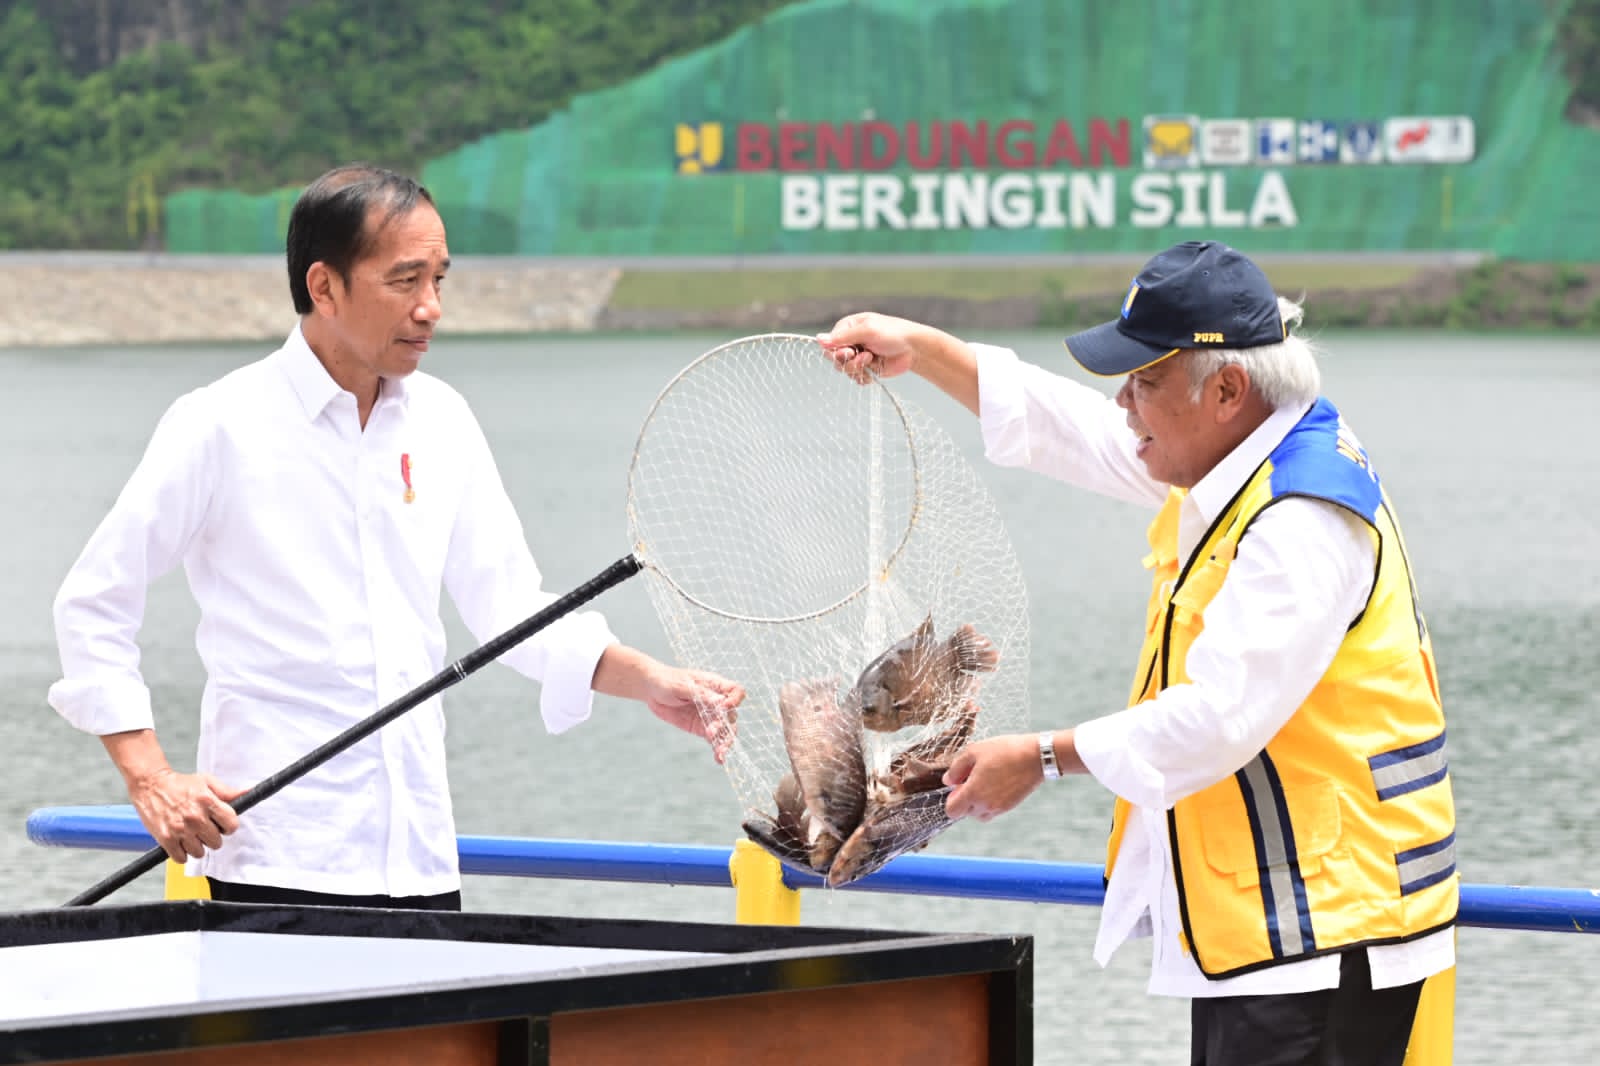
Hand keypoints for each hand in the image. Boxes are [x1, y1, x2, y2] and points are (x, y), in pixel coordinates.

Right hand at [128, 768, 244, 862]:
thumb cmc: (179, 783)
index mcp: (208, 802)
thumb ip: (228, 792)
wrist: (150, 784)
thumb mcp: (207, 782)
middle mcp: (195, 817)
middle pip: (216, 842)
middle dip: (212, 836)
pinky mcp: (166, 839)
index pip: (231, 825)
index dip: (228, 826)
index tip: (222, 825)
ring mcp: (180, 829)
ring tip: (190, 834)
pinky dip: (181, 853)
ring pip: (200, 852)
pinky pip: (181, 858)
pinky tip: (180, 842)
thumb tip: (248, 793)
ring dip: (196, 846)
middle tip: (203, 829)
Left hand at [642, 666, 743, 763]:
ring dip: (724, 741)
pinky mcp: (701, 728)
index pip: (735, 691)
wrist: (652, 691)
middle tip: (710, 733)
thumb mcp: (682, 686)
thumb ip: (701, 694)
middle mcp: (716, 702)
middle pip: (731, 714)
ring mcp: (710, 716)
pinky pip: (714, 739)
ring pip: (725, 730)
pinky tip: (719, 758)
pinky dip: (717, 748)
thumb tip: (720, 702)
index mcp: (714, 686)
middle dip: (725, 726)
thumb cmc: (668, 681)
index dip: (735, 699)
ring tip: (720, 753)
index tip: (725, 707)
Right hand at [817, 312, 926, 383]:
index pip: (829, 343)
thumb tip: (817, 339)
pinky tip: (872, 373)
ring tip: (872, 361)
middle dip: (848, 361)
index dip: (837, 351)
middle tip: (865, 356)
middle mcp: (850, 341)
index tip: (850, 351)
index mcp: (847, 327)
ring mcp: (858, 356)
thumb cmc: (893, 333)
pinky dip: (863, 378)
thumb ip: (842, 337)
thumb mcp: (867, 331)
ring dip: (857, 368)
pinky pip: (855, 378)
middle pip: (834, 358)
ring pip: (845, 369)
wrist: (914, 349)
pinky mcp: (866, 368)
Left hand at [941, 734, 1043, 821]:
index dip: (951, 799)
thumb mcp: (974, 751)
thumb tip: (947, 781)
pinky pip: (993, 810)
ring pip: (979, 813)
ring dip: (977, 802)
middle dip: (965, 799)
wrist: (1035, 756)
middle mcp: (985, 805)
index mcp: (973, 793)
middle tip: (973, 778)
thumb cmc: (1004, 751)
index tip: (958, 784)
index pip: (952, 811)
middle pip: (965, 812)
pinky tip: (996, 782)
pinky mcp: (1009, 806)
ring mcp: (999, 808)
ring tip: (986, 780)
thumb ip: (956, 768)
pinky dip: (990, 801)